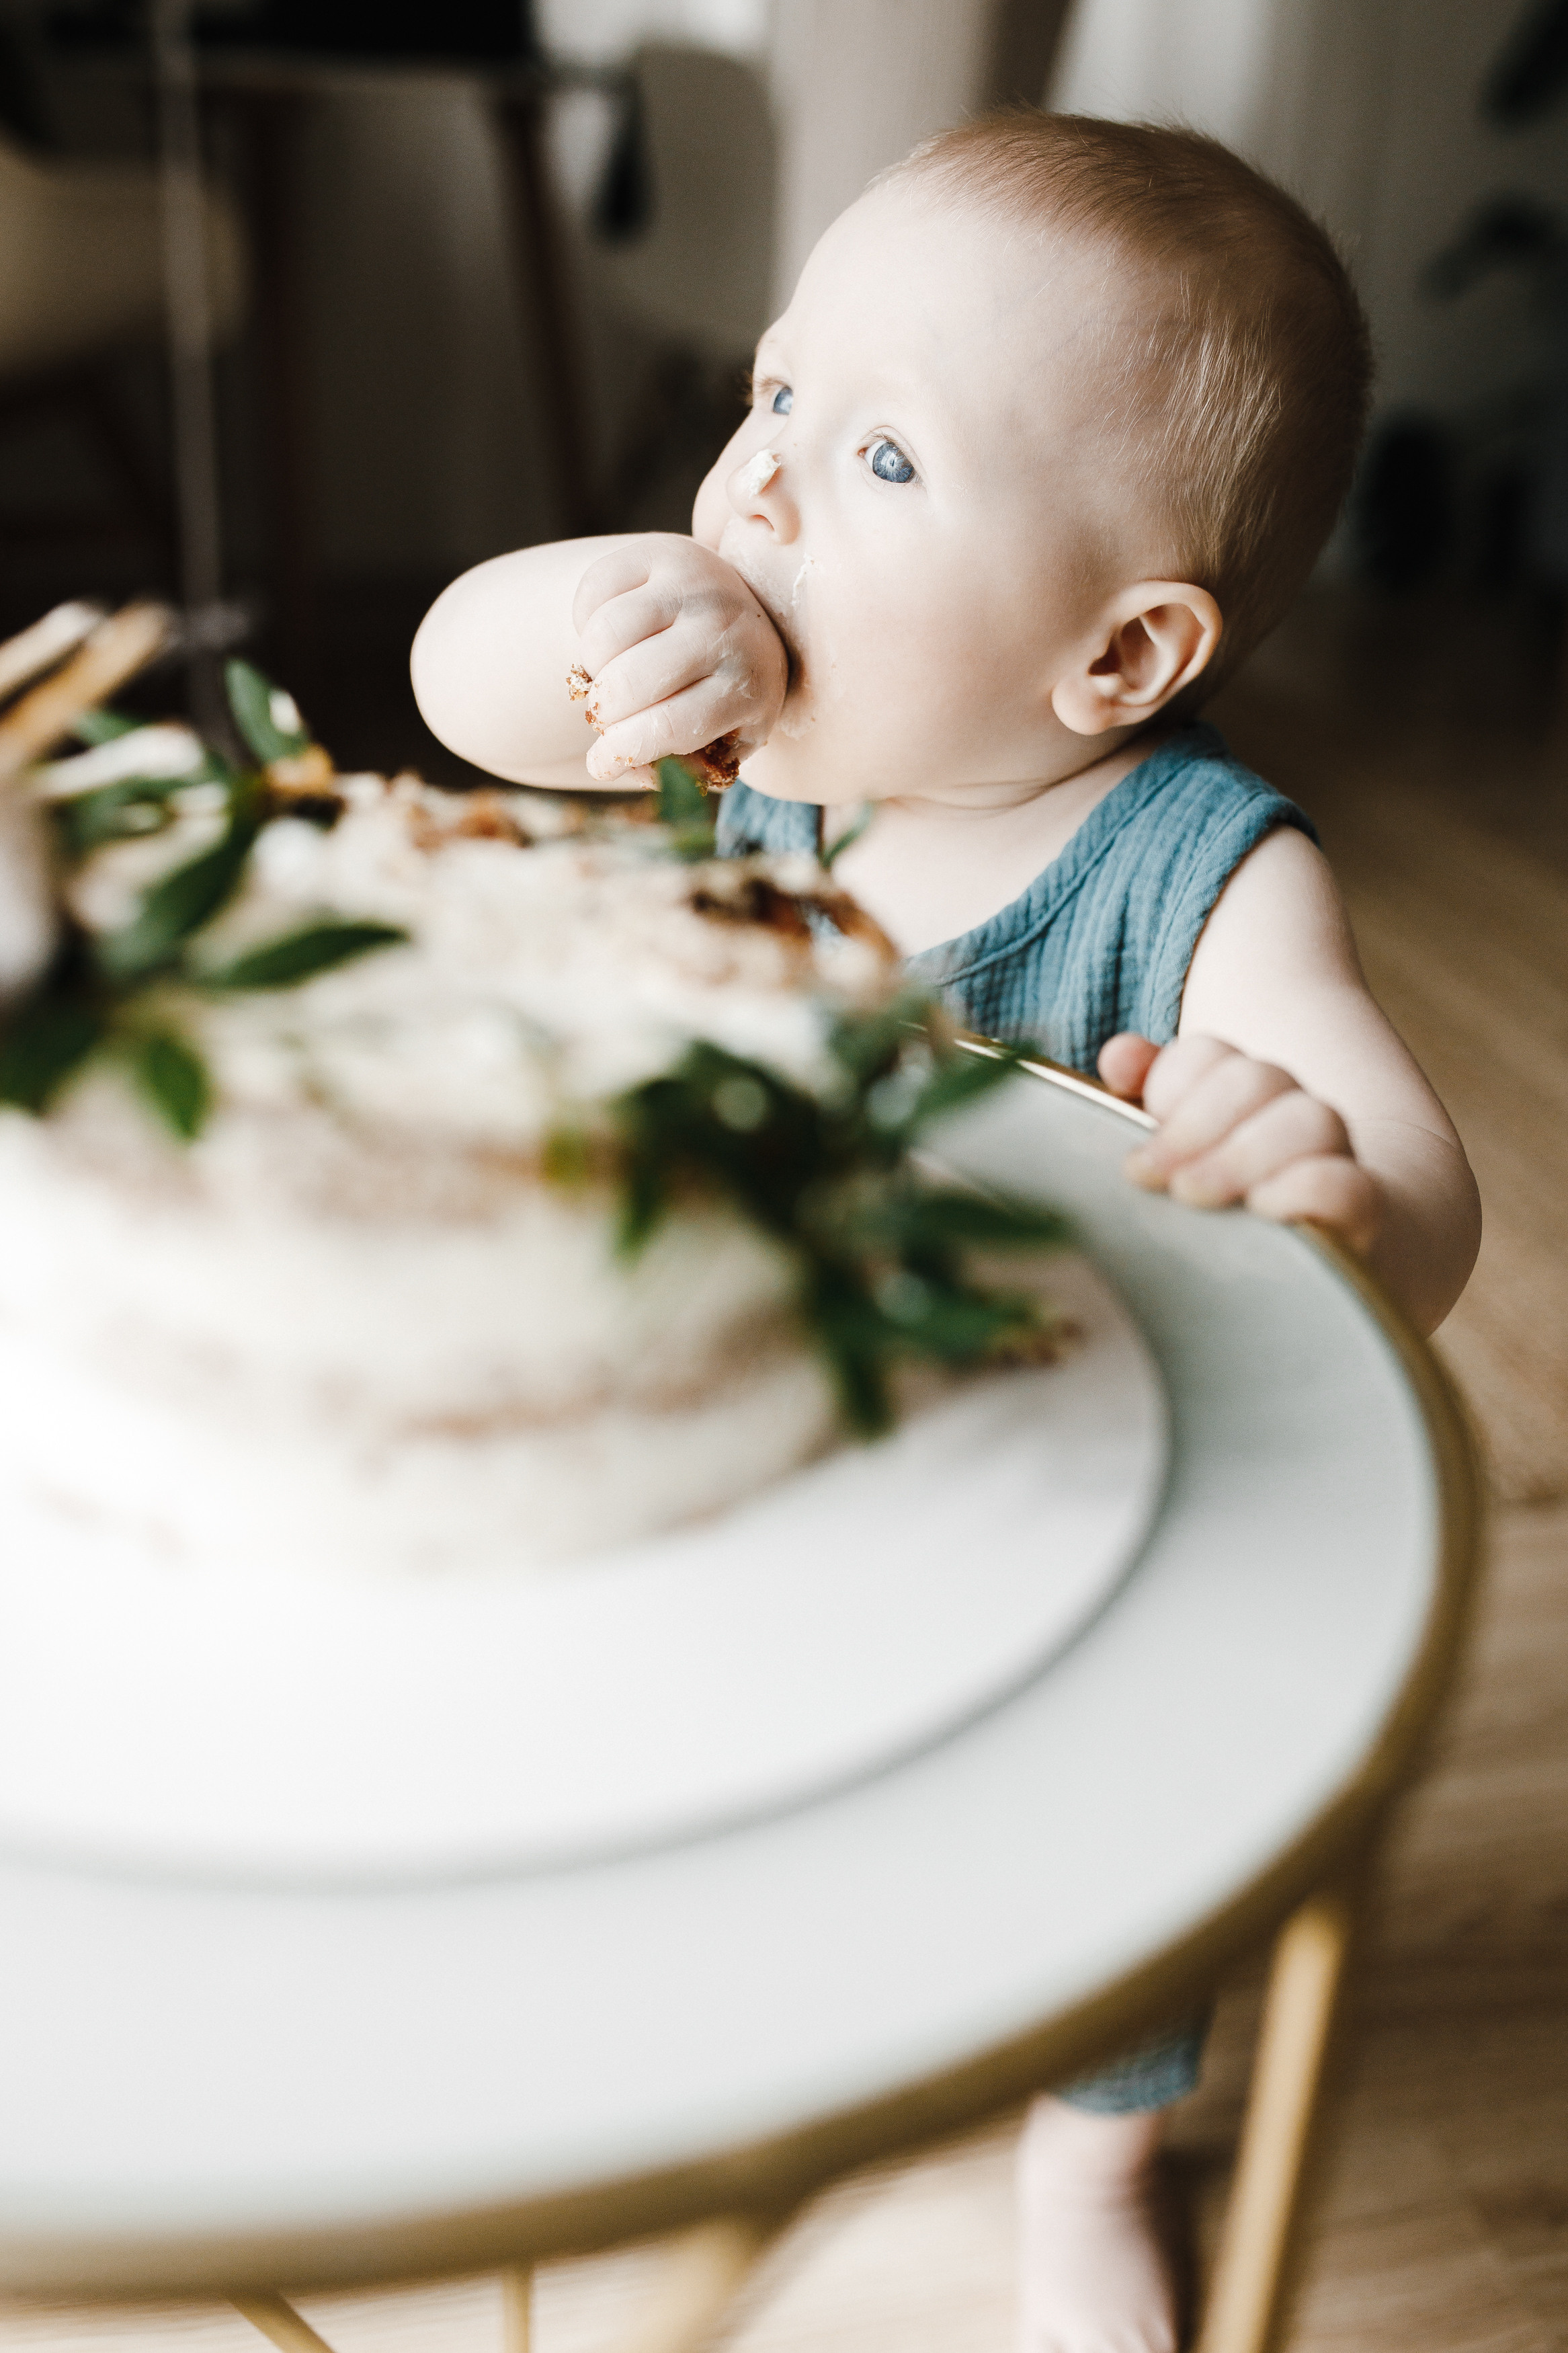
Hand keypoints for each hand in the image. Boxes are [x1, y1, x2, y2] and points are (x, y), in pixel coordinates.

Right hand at [572, 535, 788, 783]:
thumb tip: (618, 766)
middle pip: (628, 681)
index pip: (670, 725)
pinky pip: (592, 592)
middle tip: (606, 716)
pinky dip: (584, 622)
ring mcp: (694, 580)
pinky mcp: (660, 550)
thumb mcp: (719, 743)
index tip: (599, 764)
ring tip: (609, 675)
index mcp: (750, 683)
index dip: (622, 751)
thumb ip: (676, 769)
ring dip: (591, 667)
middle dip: (603, 712)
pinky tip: (610, 637)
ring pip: (604, 634)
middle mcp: (726, 624)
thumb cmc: (722, 697)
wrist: (740, 618)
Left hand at [1098, 1033, 1382, 1252]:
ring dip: (1241, 1154)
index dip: (1172, 1083)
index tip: (1139, 1136)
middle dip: (1194, 1125)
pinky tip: (1260, 1210)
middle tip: (1148, 1175)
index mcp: (1244, 1096)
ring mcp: (1334, 1161)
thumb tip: (1120, 1056)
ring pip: (1312, 1119)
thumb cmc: (1213, 1215)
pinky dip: (1301, 1189)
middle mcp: (1293, 1116)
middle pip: (1258, 1078)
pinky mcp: (1359, 1217)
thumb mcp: (1170, 1157)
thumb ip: (1143, 1101)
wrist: (1293, 1284)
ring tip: (1192, 1195)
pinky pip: (1346, 1187)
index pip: (1211, 1055)